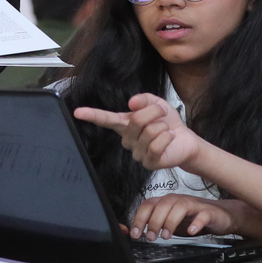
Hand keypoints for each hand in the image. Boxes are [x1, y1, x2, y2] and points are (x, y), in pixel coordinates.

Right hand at [74, 93, 204, 172]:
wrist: (184, 140)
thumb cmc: (167, 122)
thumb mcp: (156, 103)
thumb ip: (144, 99)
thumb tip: (131, 103)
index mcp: (125, 124)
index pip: (106, 119)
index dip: (92, 115)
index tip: (77, 112)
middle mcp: (127, 140)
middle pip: (137, 119)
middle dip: (154, 112)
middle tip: (162, 114)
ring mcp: (137, 153)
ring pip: (149, 131)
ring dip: (163, 125)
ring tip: (166, 129)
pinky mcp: (149, 162)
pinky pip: (157, 145)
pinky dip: (167, 137)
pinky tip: (170, 137)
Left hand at [128, 193, 237, 240]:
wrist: (221, 215)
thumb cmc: (194, 218)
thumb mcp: (172, 221)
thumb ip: (158, 223)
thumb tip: (140, 231)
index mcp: (168, 202)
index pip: (149, 204)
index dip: (140, 218)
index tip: (135, 233)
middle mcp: (180, 200)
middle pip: (163, 204)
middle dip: (154, 221)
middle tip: (152, 237)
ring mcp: (195, 205)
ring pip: (180, 207)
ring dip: (171, 222)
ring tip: (166, 236)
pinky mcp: (209, 212)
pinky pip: (202, 215)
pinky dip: (196, 223)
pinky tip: (191, 232)